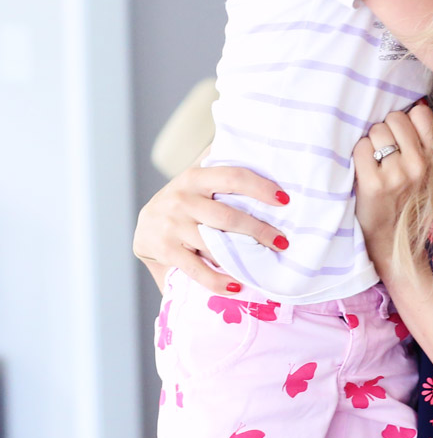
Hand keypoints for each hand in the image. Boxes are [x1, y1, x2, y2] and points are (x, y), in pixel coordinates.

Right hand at [133, 165, 289, 293]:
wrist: (143, 230)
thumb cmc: (183, 205)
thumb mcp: (197, 182)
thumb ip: (221, 168)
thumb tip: (260, 150)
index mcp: (194, 177)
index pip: (232, 177)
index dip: (260, 187)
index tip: (284, 200)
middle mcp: (181, 198)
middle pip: (228, 216)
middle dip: (259, 230)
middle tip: (282, 242)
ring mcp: (172, 225)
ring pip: (214, 244)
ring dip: (242, 259)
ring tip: (264, 267)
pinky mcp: (165, 250)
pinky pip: (197, 269)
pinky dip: (218, 281)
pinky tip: (237, 286)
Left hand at [353, 103, 432, 273]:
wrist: (391, 239)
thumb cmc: (404, 198)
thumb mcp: (424, 170)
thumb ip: (421, 141)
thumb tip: (412, 104)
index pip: (420, 113)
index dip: (405, 121)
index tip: (400, 138)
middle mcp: (420, 164)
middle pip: (394, 118)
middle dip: (385, 131)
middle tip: (384, 154)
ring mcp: (397, 174)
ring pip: (376, 130)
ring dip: (369, 143)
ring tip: (374, 164)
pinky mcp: (375, 183)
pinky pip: (360, 147)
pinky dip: (357, 157)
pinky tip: (364, 172)